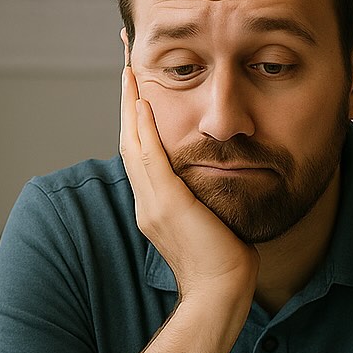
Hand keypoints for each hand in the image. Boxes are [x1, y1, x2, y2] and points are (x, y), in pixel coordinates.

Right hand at [119, 65, 257, 304]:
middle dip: (127, 99)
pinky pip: (149, 158)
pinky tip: (144, 102)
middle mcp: (146, 201)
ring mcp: (152, 203)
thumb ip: (208, 195)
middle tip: (126, 61)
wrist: (222, 291)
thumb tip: (226, 173)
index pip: (140, 151)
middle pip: (128, 139)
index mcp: (155, 204)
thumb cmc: (226, 261)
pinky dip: (144, 128)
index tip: (138, 86)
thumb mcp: (214, 218)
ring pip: (132, 143)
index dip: (136, 117)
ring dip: (130, 104)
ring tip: (129, 69)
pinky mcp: (167, 204)